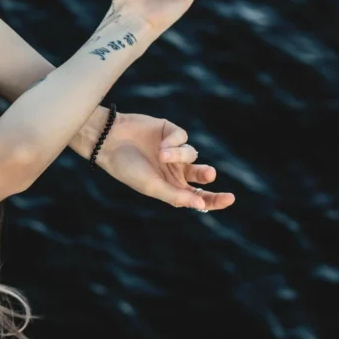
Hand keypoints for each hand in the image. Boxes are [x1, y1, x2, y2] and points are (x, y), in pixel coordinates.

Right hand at [96, 111, 234, 211]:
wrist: (109, 141)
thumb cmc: (127, 168)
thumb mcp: (152, 186)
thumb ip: (176, 196)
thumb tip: (201, 205)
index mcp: (170, 187)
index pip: (198, 196)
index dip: (214, 199)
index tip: (229, 199)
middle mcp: (174, 170)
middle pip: (201, 175)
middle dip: (206, 174)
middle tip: (208, 174)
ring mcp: (173, 150)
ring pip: (192, 153)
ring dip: (179, 155)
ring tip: (161, 154)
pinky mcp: (169, 132)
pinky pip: (183, 137)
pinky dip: (174, 141)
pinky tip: (160, 144)